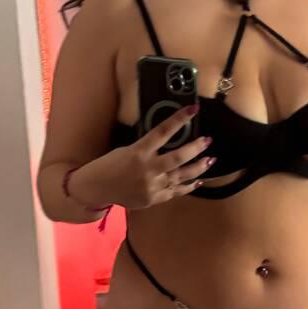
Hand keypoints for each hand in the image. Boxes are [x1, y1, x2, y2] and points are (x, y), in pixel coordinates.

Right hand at [81, 104, 214, 209]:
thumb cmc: (110, 165)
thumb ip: (147, 149)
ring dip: (198, 168)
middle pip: (178, 158)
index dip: (179, 119)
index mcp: (138, 152)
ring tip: (210, 160)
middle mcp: (148, 169)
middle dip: (195, 148)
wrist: (97, 189)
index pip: (162, 132)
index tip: (193, 109)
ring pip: (181, 176)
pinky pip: (176, 192)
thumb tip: (168, 141)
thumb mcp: (126, 150)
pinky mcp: (154, 198)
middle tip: (206, 140)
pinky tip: (199, 181)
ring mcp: (152, 186)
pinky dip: (188, 186)